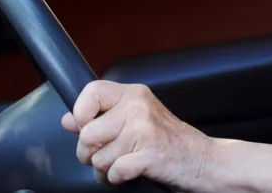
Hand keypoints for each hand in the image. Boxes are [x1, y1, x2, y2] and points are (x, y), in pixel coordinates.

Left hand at [61, 80, 213, 188]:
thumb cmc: (169, 140)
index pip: (91, 92)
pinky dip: (118, 179)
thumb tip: (68, 119)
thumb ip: (102, 117)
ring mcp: (145, 129)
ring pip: (98, 158)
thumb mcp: (136, 120)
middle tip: (108, 154)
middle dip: (90, 154)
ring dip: (106, 170)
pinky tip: (132, 172)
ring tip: (123, 164)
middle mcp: (138, 107)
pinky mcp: (150, 153)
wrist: (203, 159)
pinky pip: (114, 172)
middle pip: (87, 134)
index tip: (88, 128)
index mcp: (134, 94)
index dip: (81, 114)